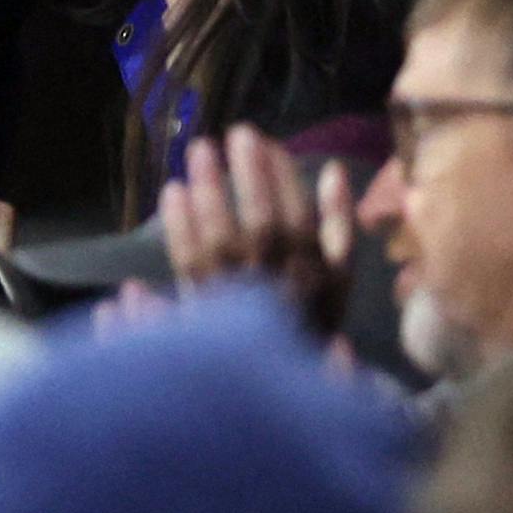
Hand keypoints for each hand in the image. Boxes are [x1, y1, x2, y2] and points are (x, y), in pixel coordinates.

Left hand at [158, 125, 355, 334]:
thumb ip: (339, 226)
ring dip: (211, 190)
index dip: (284, 178)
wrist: (275, 379)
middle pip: (264, 223)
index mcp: (320, 280)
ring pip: (223, 238)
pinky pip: (188, 263)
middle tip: (238, 133)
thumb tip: (332, 170)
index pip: (302, 220)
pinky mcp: (203, 309)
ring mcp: (240, 299)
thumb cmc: (307, 320)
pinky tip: (172, 190)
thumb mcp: (339, 278)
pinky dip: (179, 224)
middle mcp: (281, 288)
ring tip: (200, 149)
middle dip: (251, 175)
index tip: (269, 143)